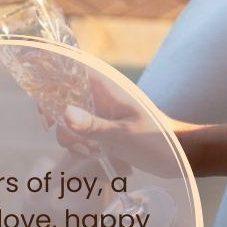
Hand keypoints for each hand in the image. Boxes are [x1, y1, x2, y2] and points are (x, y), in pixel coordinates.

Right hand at [60, 74, 180, 178]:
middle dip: (59, 121)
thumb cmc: (157, 140)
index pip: (69, 71)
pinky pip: (78, 134)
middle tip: (73, 139)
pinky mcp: (100, 129)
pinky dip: (79, 145)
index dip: (50, 83)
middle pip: (61, 98)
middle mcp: (97, 97)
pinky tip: (94, 154)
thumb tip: (64, 113)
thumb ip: (93, 125)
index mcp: (104, 88)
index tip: (47, 111)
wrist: (178, 154)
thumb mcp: (123, 135)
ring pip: (67, 121)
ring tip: (91, 151)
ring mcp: (98, 114)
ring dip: (71, 138)